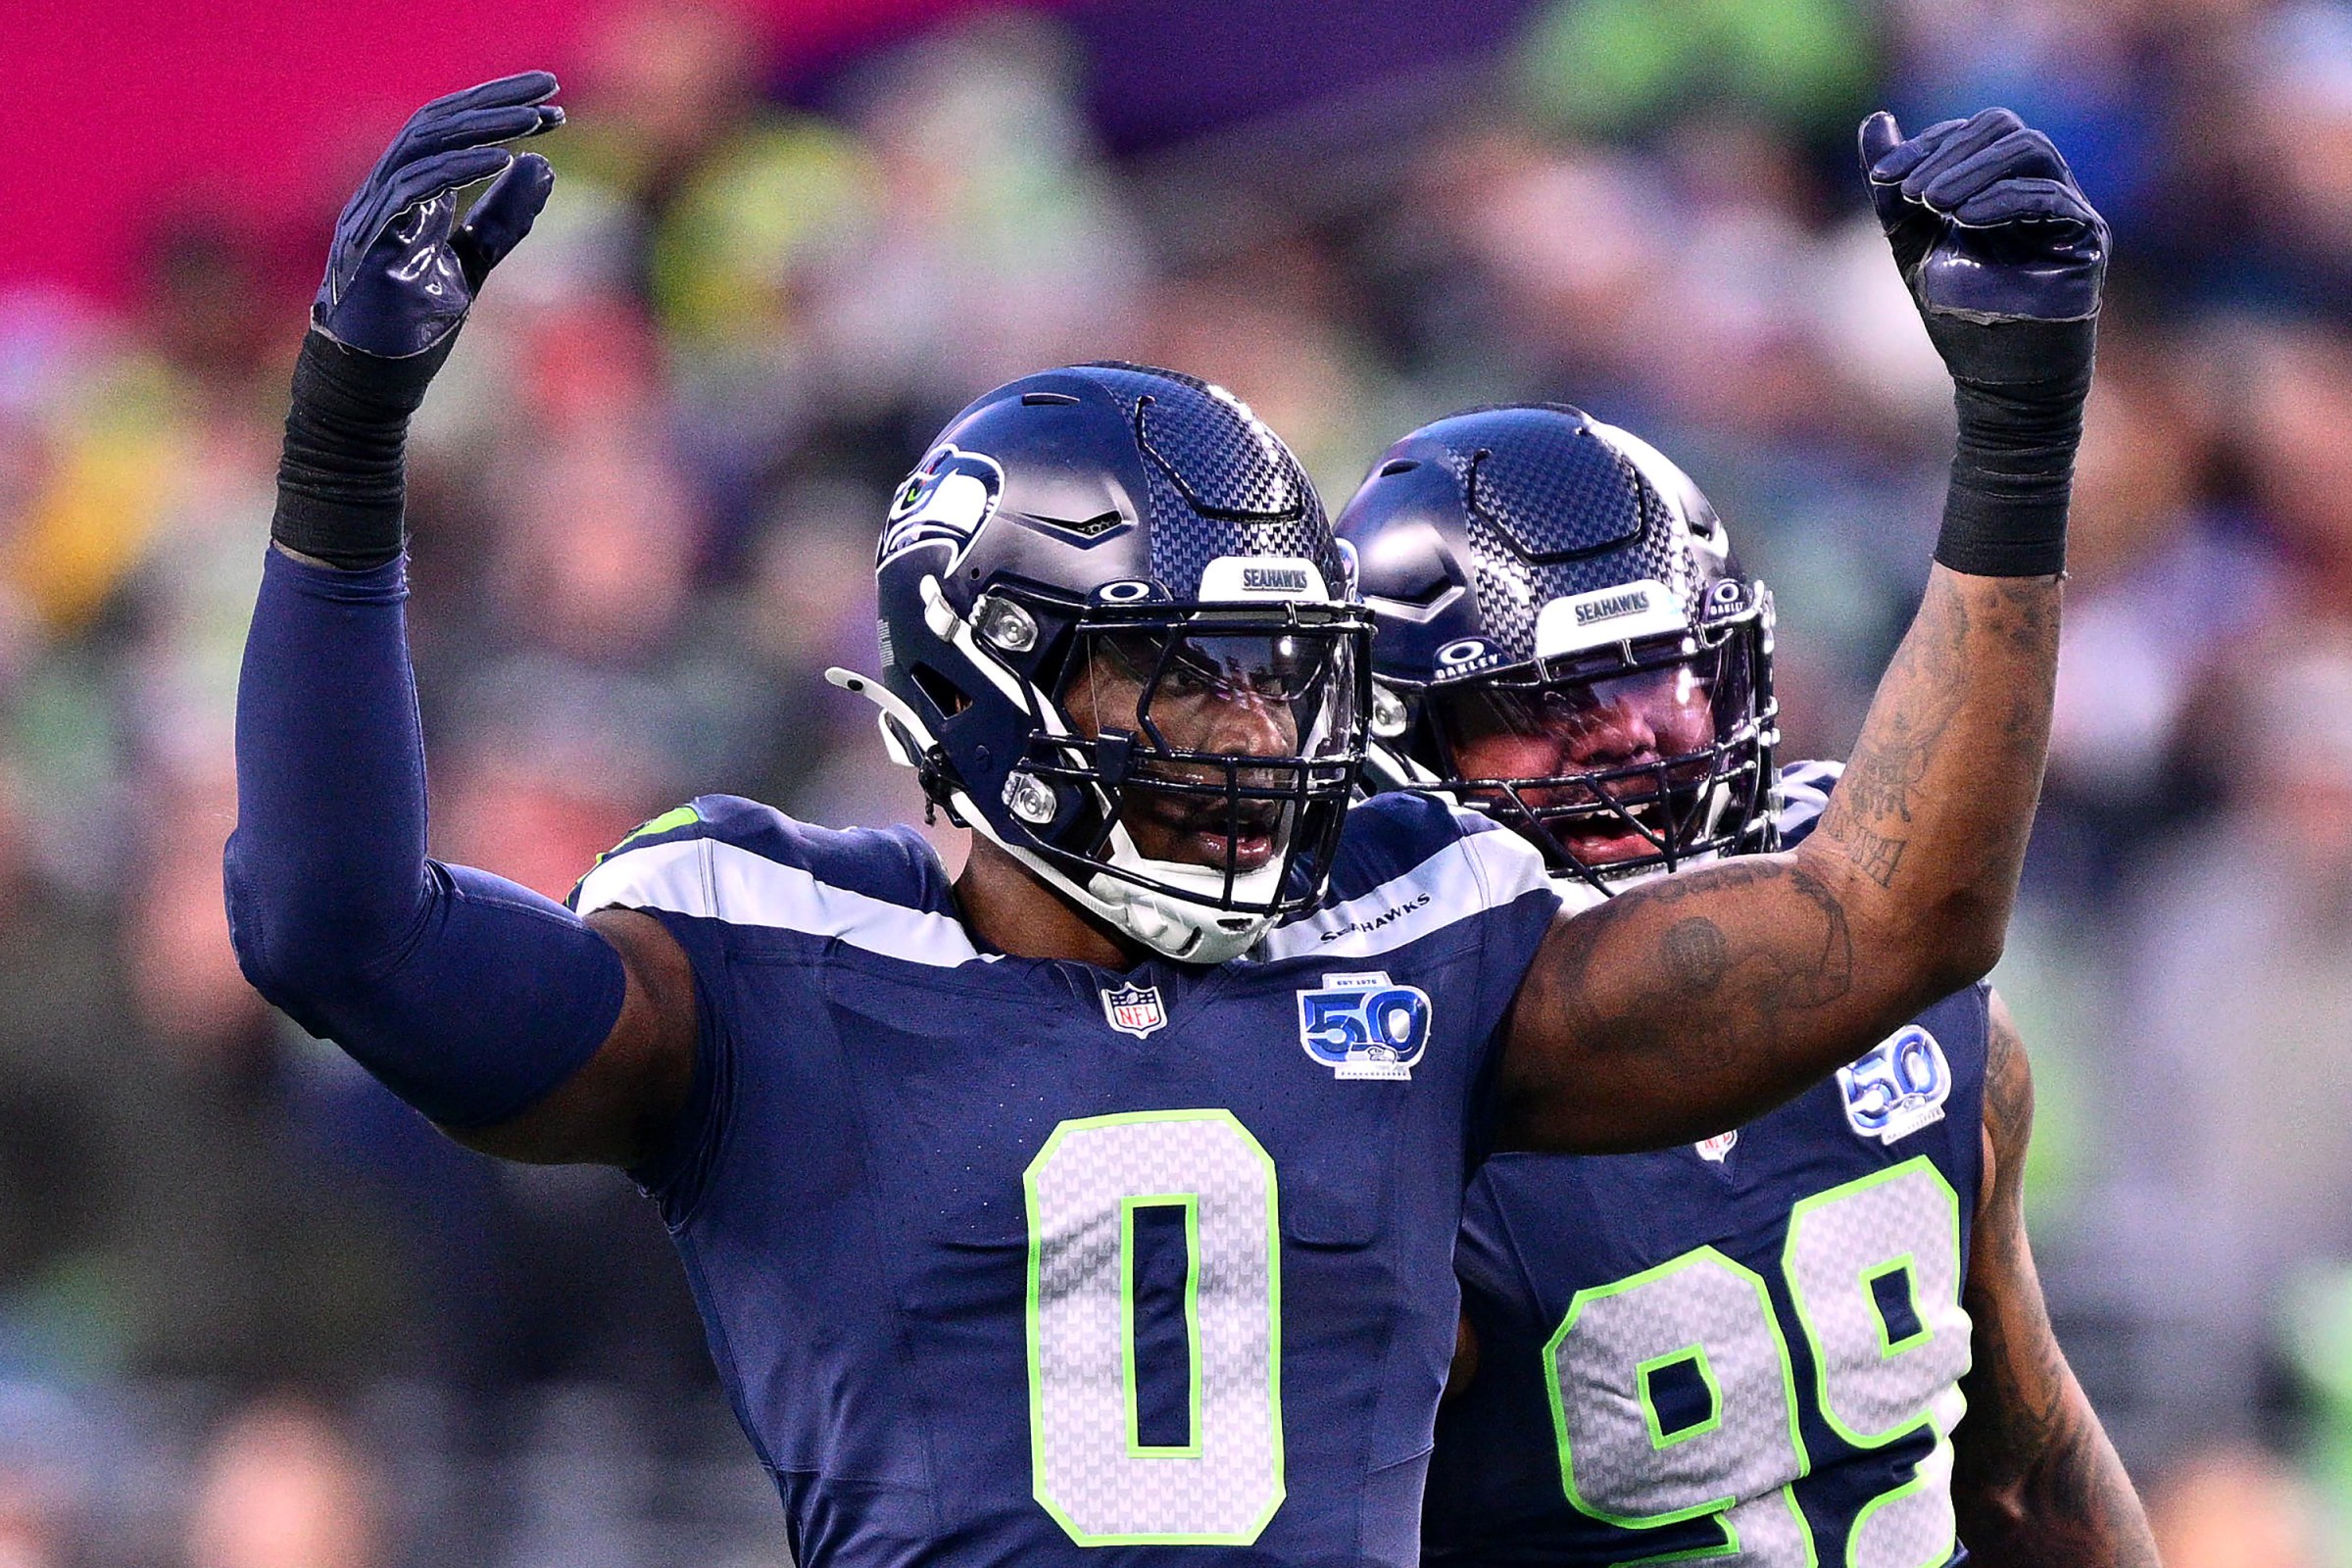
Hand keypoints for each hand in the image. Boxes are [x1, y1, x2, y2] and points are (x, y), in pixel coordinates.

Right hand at [315, 72, 563, 358]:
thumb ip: (502, 217)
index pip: (450, 131)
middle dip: (494, 101)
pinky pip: (410, 188)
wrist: (373, 385)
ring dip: (482, 128)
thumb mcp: (472, 261)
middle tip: (549, 90)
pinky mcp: (368, 242)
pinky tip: (498, 159)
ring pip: (420, 143)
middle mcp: (384, 192)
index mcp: (407, 193)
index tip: (555, 108)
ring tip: (534, 119)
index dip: (499, 111)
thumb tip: (540, 164)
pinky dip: (454, 169)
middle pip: (435, 122)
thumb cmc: (413, 328)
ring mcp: (371, 213)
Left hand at [1860, 108, 2107, 382]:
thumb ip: (1894, 186)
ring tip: (1932, 204)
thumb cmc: (1956, 307)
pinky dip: (2004, 200)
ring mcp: (2067, 207)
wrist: (1992, 374)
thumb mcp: (1912, 239)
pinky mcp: (2086, 238)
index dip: (1925, 146)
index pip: (1971, 133)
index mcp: (2000, 178)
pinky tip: (1967, 220)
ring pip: (2031, 151)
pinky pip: (2052, 199)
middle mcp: (2039, 183)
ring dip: (1974, 171)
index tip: (1883, 180)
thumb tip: (1875, 120)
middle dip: (1949, 153)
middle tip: (1912, 194)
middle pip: (2004, 129)